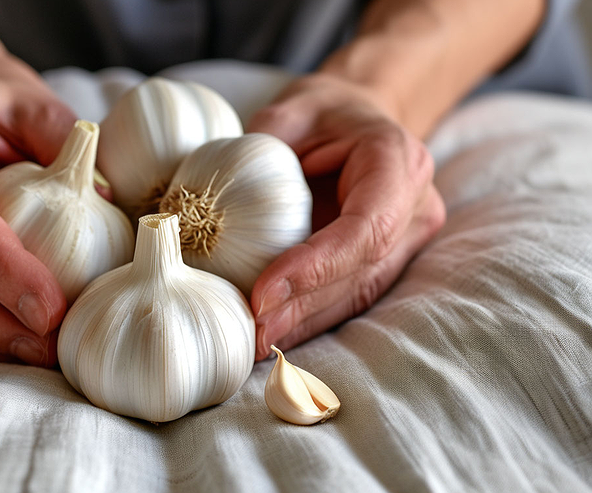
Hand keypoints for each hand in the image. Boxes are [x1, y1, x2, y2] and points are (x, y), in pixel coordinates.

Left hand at [247, 74, 445, 359]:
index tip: (263, 292)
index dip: (317, 266)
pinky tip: (274, 333)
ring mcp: (407, 237)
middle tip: (252, 331)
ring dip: (306, 322)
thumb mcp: (291, 108)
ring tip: (257, 342)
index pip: (366, 226)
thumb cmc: (324, 111)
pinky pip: (350, 294)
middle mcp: (414, 205)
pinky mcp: (387, 260)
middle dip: (304, 306)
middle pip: (362, 269)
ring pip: (359, 292)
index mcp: (396, 160)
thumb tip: (211, 194)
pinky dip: (311, 317)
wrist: (359, 117)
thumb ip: (262, 144)